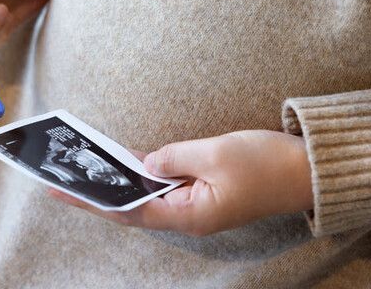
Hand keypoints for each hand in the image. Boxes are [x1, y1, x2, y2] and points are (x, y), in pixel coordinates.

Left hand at [49, 130, 312, 235]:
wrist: (308, 170)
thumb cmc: (266, 164)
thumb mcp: (214, 153)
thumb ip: (173, 157)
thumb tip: (143, 162)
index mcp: (190, 215)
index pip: (129, 211)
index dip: (93, 200)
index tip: (62, 189)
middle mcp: (189, 216)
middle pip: (134, 207)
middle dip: (99, 193)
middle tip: (64, 177)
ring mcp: (197, 206)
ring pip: (148, 196)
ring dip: (120, 183)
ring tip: (87, 170)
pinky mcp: (205, 193)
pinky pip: (166, 187)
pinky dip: (144, 176)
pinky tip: (126, 164)